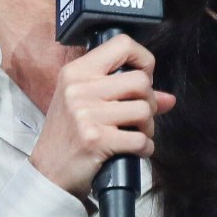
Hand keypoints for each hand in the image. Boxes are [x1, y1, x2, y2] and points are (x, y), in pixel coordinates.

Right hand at [29, 34, 176, 197]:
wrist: (48, 172)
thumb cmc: (69, 134)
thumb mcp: (88, 104)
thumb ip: (127, 94)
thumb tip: (169, 98)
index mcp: (77, 71)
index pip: (122, 44)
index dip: (143, 59)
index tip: (144, 77)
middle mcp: (79, 88)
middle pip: (140, 80)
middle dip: (149, 101)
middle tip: (139, 115)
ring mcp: (86, 114)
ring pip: (144, 110)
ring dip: (148, 127)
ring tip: (136, 133)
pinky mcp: (95, 140)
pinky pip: (140, 139)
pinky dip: (144, 148)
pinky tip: (134, 150)